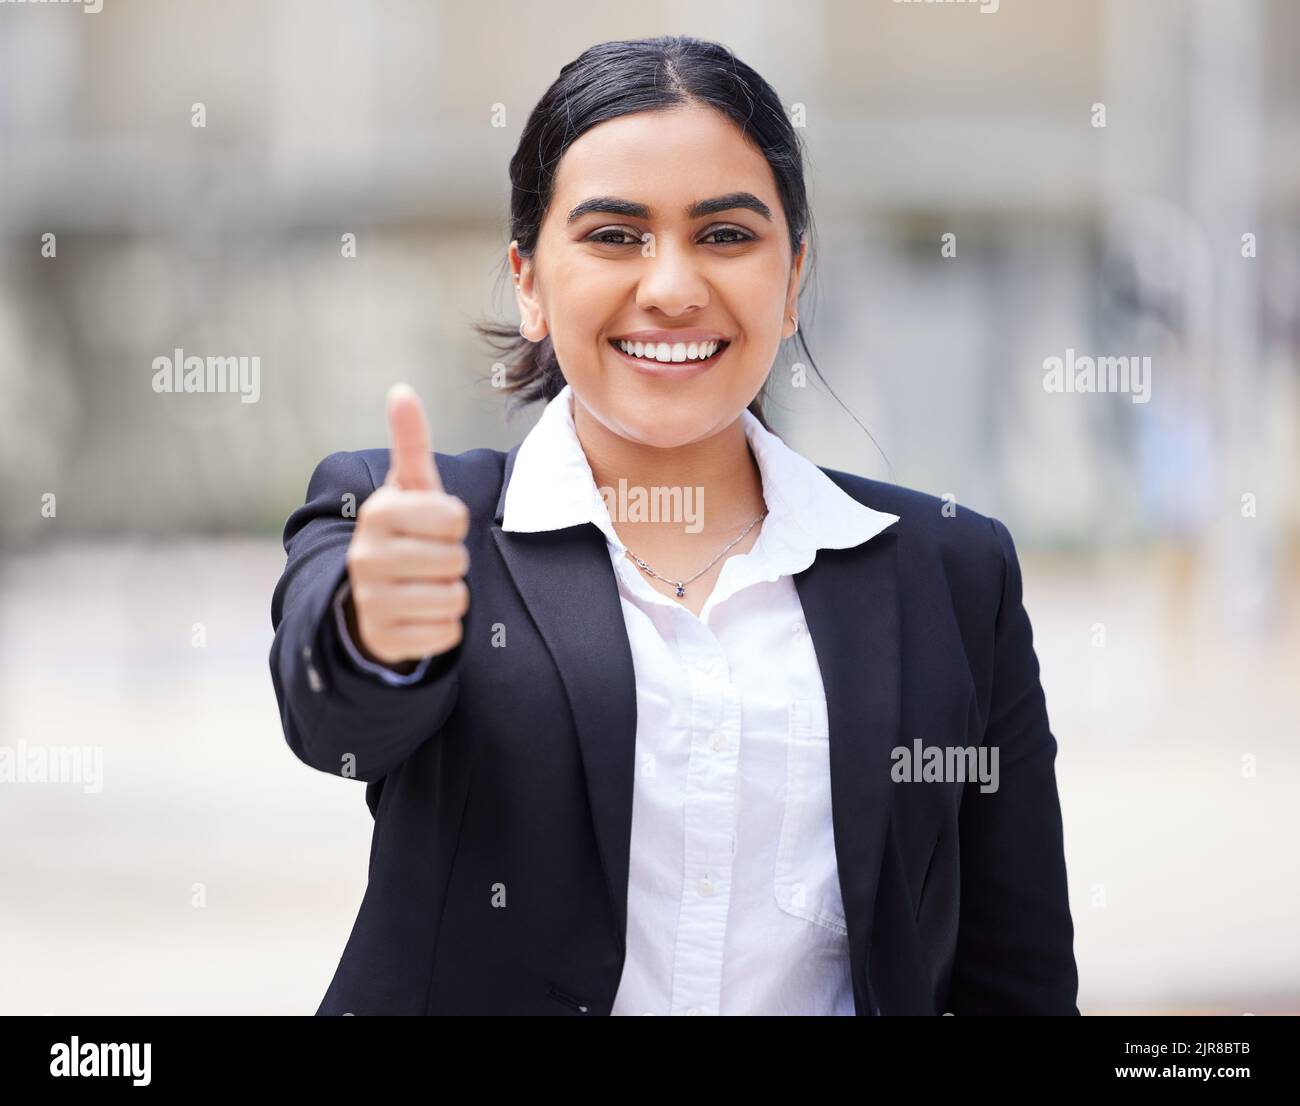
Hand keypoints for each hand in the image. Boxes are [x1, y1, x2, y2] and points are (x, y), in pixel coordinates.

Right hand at [344, 383, 469, 668]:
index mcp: (378, 514)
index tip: (432, 526)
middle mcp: (366, 556)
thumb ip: (411, 443)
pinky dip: (443, 628)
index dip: (454, 524)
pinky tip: (420, 616)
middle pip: (455, 560)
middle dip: (452, 561)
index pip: (454, 518)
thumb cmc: (405, 533)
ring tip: (424, 586)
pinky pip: (446, 634)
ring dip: (451, 595)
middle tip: (428, 560)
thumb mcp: (409, 489)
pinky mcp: (384, 639)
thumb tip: (402, 390)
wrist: (372, 597)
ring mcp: (371, 600)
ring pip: (454, 598)